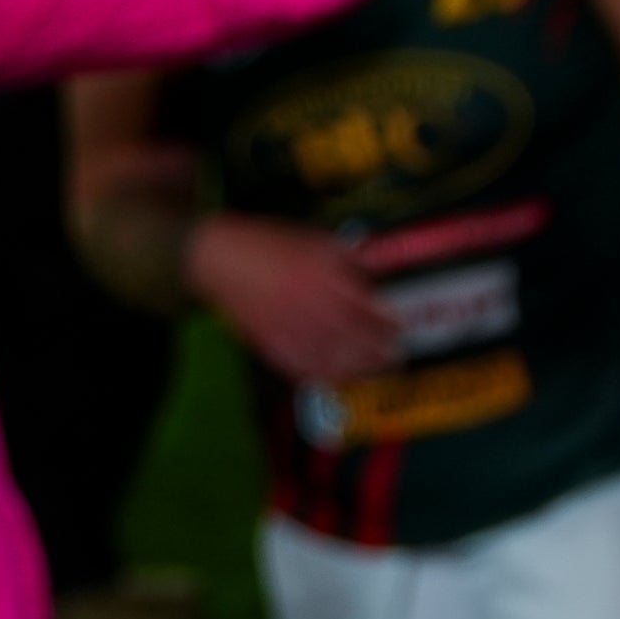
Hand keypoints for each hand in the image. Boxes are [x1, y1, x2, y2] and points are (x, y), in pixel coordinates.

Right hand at [184, 214, 401, 382]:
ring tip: (377, 370)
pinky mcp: (269, 342)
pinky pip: (300, 366)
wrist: (220, 259)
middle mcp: (307, 305)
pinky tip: (339, 376)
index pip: (363, 306)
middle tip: (396, 355)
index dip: (385, 320)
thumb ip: (350, 257)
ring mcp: (287, 327)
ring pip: (330, 357)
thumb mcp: (315, 241)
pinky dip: (323, 375)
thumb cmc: (268, 246)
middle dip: (378, 349)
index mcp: (321, 277)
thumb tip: (381, 263)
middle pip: (352, 336)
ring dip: (358, 368)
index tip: (400, 325)